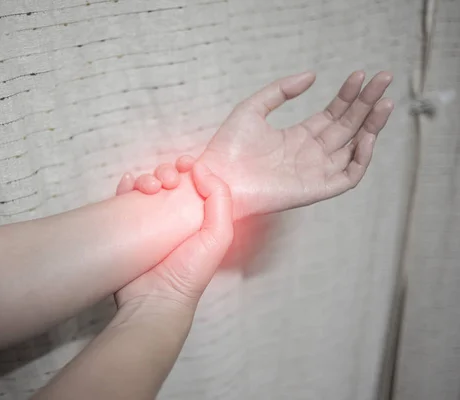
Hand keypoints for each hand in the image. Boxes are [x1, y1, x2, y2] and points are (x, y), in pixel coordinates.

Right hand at [115, 162, 232, 310]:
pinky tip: (128, 186)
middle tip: (168, 183)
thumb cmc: (190, 273)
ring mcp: (149, 222)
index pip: (194, 182)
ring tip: (150, 189)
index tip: (186, 165)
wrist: (155, 299)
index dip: (190, 167)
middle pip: (168, 180)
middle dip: (166, 172)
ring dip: (146, 178)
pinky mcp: (127, 228)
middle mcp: (174, 217)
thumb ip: (219, 198)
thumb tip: (200, 168)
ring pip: (146, 186)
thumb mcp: (219, 235)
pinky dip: (125, 187)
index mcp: (198, 217)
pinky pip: (123, 200)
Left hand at [199, 70, 394, 217]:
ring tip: (384, 101)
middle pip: (348, 127)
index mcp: (297, 137)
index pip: (332, 114)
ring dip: (372, 126)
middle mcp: (310, 154)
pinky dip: (361, 158)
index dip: (348, 95)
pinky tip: (366, 135)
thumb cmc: (226, 149)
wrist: (215, 179)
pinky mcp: (315, 189)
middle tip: (384, 79)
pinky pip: (348, 176)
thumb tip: (312, 75)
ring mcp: (314, 172)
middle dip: (367, 103)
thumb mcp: (252, 109)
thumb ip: (281, 91)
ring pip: (354, 148)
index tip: (359, 75)